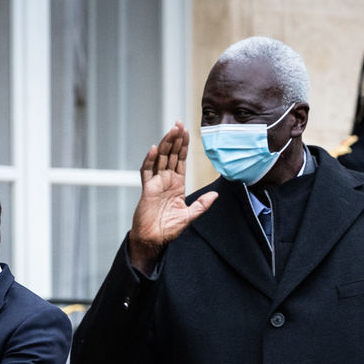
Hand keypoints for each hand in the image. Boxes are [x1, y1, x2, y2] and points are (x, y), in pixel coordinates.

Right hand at [128, 121, 218, 272]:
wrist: (154, 239)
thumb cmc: (169, 229)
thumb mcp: (189, 215)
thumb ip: (202, 205)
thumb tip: (216, 195)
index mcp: (177, 184)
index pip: (181, 160)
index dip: (184, 146)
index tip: (187, 132)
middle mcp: (166, 180)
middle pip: (171, 155)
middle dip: (175, 139)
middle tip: (179, 124)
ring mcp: (156, 183)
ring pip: (160, 158)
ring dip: (165, 144)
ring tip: (171, 130)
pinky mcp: (147, 189)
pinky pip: (147, 171)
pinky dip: (150, 160)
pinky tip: (155, 149)